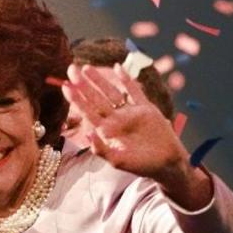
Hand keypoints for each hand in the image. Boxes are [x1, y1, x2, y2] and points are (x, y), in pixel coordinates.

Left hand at [62, 63, 210, 208]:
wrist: (166, 164)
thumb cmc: (140, 165)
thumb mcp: (118, 161)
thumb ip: (102, 150)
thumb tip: (88, 135)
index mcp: (107, 131)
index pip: (88, 112)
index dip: (77, 100)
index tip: (65, 86)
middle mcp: (116, 119)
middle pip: (96, 99)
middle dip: (83, 85)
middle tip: (71, 69)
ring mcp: (130, 112)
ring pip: (111, 92)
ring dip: (99, 80)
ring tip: (86, 67)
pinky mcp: (146, 109)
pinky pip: (134, 91)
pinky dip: (127, 79)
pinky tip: (117, 67)